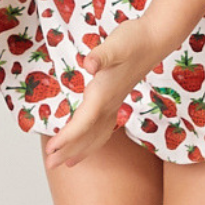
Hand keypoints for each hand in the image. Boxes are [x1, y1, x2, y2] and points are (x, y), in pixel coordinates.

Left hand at [44, 17, 167, 168]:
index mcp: (103, 95)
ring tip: (67, 164)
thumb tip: (89, 62)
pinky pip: (103, 128)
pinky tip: (88, 142)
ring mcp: (114, 103)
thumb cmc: (133, 40)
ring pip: (97, 135)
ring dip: (81, 150)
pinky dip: (93, 139)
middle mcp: (108, 104)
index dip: (66, 138)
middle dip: (68, 151)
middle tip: (49, 165)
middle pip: (87, 136)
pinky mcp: (116, 99)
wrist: (156, 39)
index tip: (50, 149)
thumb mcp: (115, 45)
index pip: (82, 124)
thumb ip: (102, 55)